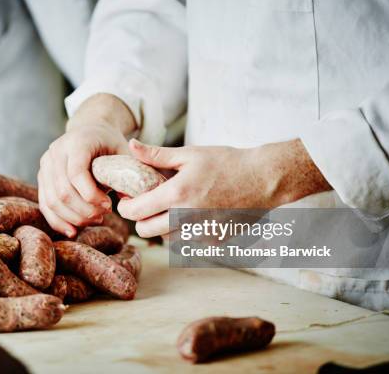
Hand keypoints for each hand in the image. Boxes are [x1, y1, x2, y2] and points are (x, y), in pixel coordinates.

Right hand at [38, 94, 136, 236]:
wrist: (90, 130)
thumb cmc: (109, 143)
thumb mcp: (123, 151)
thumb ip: (128, 172)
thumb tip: (129, 201)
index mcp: (77, 142)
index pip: (76, 173)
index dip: (91, 195)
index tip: (109, 206)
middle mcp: (56, 152)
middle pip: (63, 191)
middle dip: (84, 210)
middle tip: (103, 216)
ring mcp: (46, 165)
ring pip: (52, 201)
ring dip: (74, 218)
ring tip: (94, 220)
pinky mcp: (42, 179)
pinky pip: (45, 205)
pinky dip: (58, 221)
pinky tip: (73, 231)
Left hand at [118, 139, 330, 237]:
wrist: (263, 180)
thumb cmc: (227, 163)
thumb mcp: (190, 155)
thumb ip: (156, 155)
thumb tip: (131, 145)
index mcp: (177, 195)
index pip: (136, 212)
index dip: (125, 207)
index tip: (127, 200)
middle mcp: (186, 218)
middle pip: (146, 231)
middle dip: (140, 220)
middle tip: (147, 205)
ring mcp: (200, 234)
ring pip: (166, 238)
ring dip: (163, 226)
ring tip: (172, 207)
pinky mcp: (213, 242)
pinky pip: (187, 242)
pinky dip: (184, 231)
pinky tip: (194, 213)